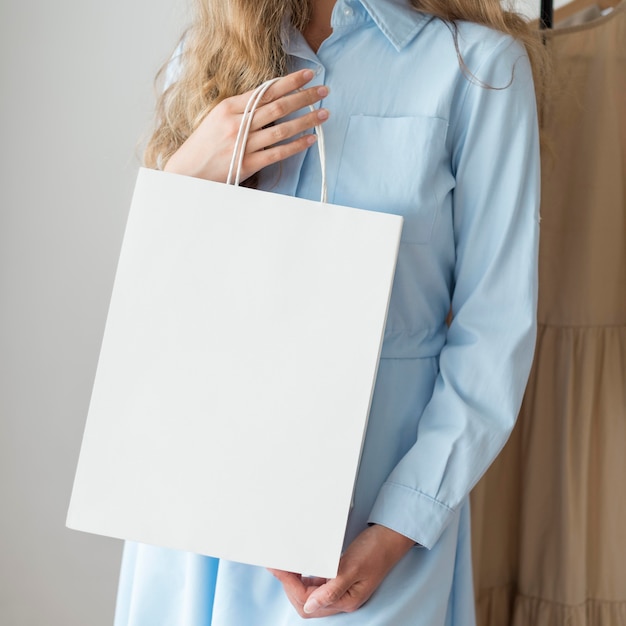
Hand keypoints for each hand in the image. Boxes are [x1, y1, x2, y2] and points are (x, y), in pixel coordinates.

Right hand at [164, 69, 328, 181]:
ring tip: (324, 114)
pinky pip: (278, 153)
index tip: (308, 75)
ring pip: (282, 129)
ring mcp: (243, 144)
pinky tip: (311, 139)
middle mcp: (237, 123)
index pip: (266, 91)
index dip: (290, 82)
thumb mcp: (217, 118)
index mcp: (229, 107)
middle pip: (278, 107)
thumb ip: (242, 109)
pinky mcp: (248, 164)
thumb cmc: (204, 144)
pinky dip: (296, 145)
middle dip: (304, 97)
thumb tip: (270, 99)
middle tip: (324, 91)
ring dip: (306, 120)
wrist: (188, 172)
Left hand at [268, 525, 414, 617]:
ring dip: (294, 582)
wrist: (391, 536)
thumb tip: (309, 606)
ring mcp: (342, 589)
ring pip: (310, 594)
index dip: (290, 586)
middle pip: (306, 602)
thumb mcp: (353, 567)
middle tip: (277, 566)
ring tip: (284, 566)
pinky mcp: (341, 578)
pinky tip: (299, 567)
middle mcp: (342, 598)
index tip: (279, 569)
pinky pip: (317, 583)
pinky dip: (304, 577)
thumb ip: (332, 589)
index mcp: (346, 600)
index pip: (308, 602)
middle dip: (289, 586)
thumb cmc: (376, 550)